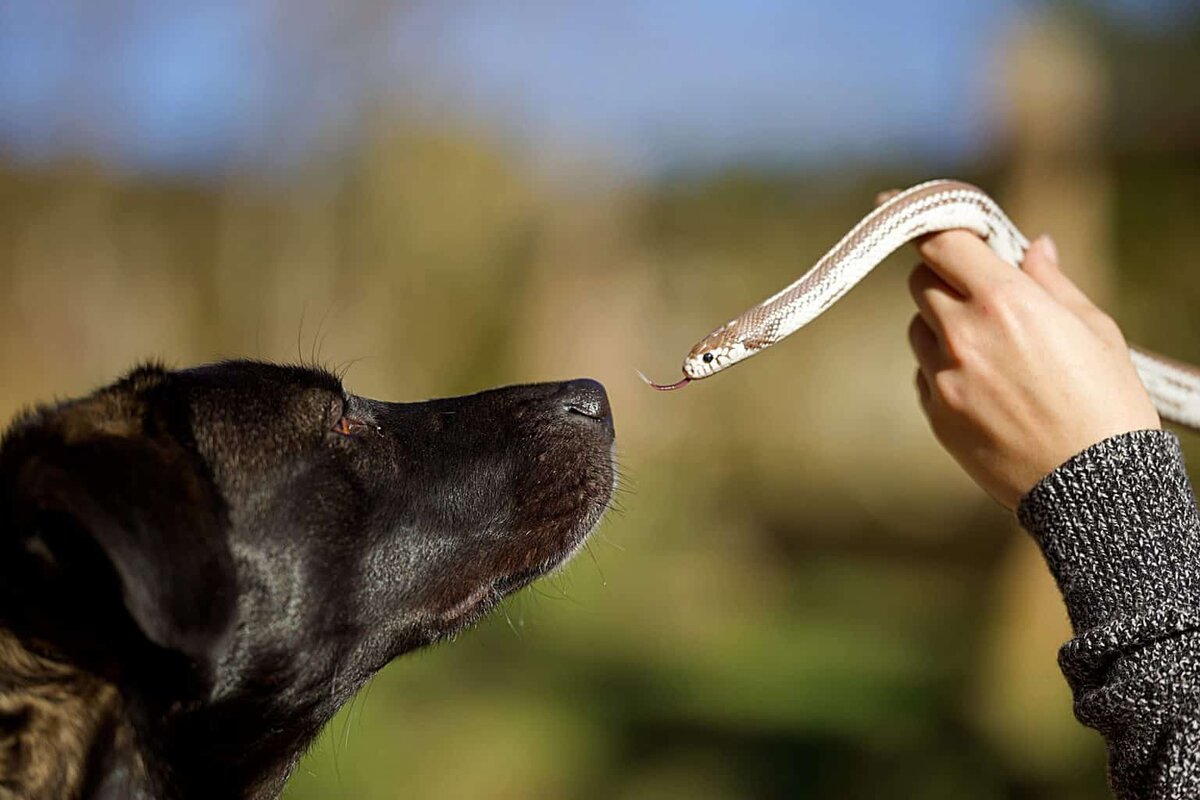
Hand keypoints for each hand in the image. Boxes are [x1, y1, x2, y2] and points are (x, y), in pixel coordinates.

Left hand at [906, 230, 1160, 509]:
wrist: (1096, 491)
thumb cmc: (1109, 404)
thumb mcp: (1094, 330)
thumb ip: (1050, 282)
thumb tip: (1030, 247)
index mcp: (1006, 303)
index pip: (941, 243)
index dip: (920, 221)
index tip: (899, 205)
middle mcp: (964, 336)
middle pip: (922, 281)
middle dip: (945, 275)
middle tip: (979, 288)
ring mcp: (943, 378)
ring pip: (918, 326)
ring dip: (941, 322)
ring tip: (993, 348)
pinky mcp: (935, 415)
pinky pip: (923, 371)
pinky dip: (942, 365)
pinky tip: (986, 385)